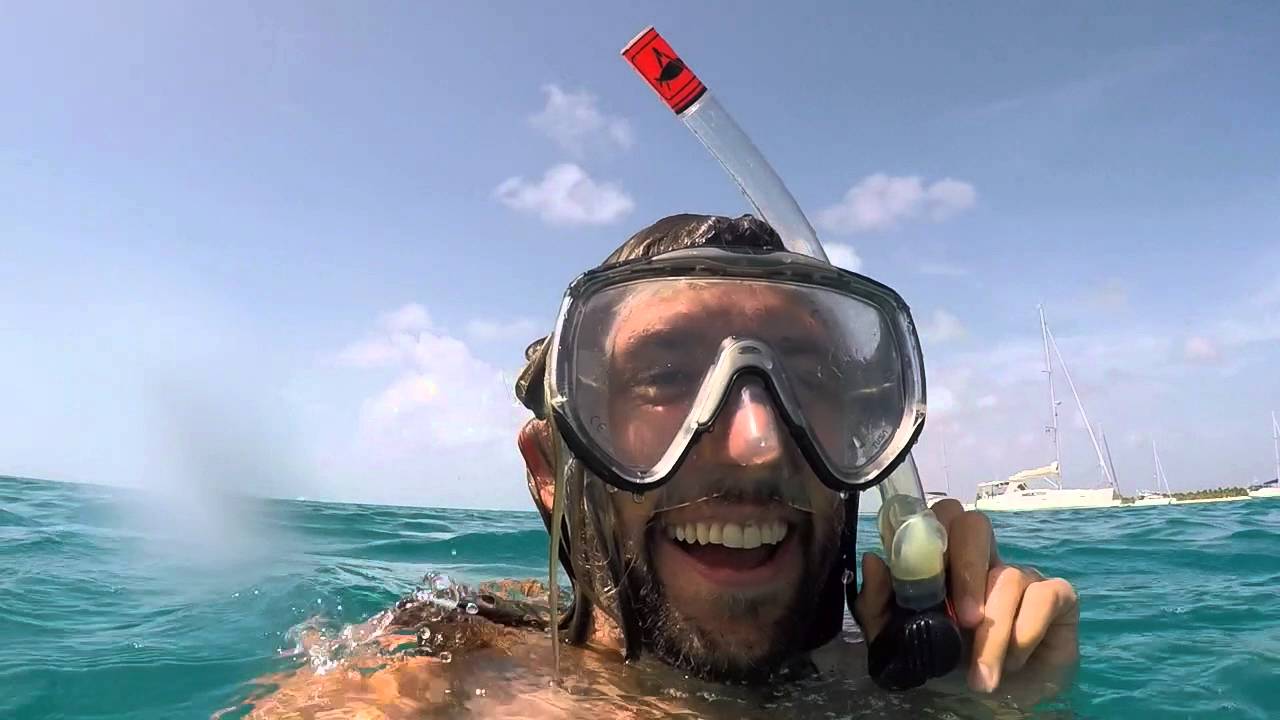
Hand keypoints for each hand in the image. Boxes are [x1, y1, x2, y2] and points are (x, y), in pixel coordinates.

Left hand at [853, 499, 1078, 699]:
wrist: (996, 704)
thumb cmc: (946, 664)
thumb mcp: (898, 639)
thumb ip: (879, 603)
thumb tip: (874, 560)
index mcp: (944, 559)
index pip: (937, 519)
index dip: (927, 536)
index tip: (919, 582)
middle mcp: (983, 558)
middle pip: (974, 525)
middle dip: (967, 569)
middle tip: (964, 620)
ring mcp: (1022, 573)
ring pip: (1008, 576)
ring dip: (994, 634)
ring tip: (982, 677)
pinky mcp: (1057, 596)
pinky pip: (1045, 596)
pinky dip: (1026, 633)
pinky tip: (1013, 662)